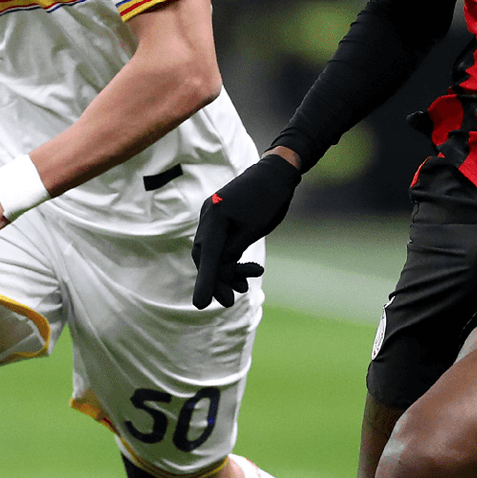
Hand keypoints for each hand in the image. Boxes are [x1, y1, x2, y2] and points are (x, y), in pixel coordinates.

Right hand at [191, 152, 300, 308]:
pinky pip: (219, 243)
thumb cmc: (268, 199)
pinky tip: (244, 272)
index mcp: (215, 218)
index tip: (201, 305)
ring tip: (244, 286)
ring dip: (227, 271)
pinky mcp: (220, 217)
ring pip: (213, 252)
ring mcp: (212, 216)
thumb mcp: (253, 230)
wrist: (275, 172)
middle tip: (231, 300)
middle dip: (218, 280)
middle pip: (206, 257)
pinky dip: (229, 258)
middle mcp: (208, 216)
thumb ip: (233, 250)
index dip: (205, 282)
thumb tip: (219, 269)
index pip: (208, 257)